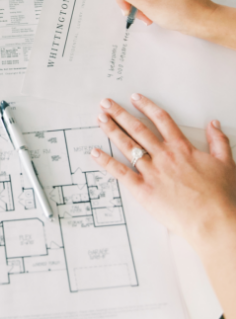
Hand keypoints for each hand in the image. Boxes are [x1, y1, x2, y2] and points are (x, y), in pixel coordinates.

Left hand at [90, 94, 235, 256]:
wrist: (213, 221)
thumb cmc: (220, 196)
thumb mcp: (226, 163)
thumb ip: (218, 141)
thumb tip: (214, 123)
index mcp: (182, 149)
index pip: (161, 120)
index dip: (146, 107)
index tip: (134, 98)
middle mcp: (164, 157)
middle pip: (138, 129)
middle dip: (120, 114)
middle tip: (106, 104)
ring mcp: (152, 172)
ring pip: (127, 146)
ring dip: (112, 131)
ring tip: (100, 119)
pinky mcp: (143, 189)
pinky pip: (120, 172)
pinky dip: (106, 162)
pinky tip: (95, 152)